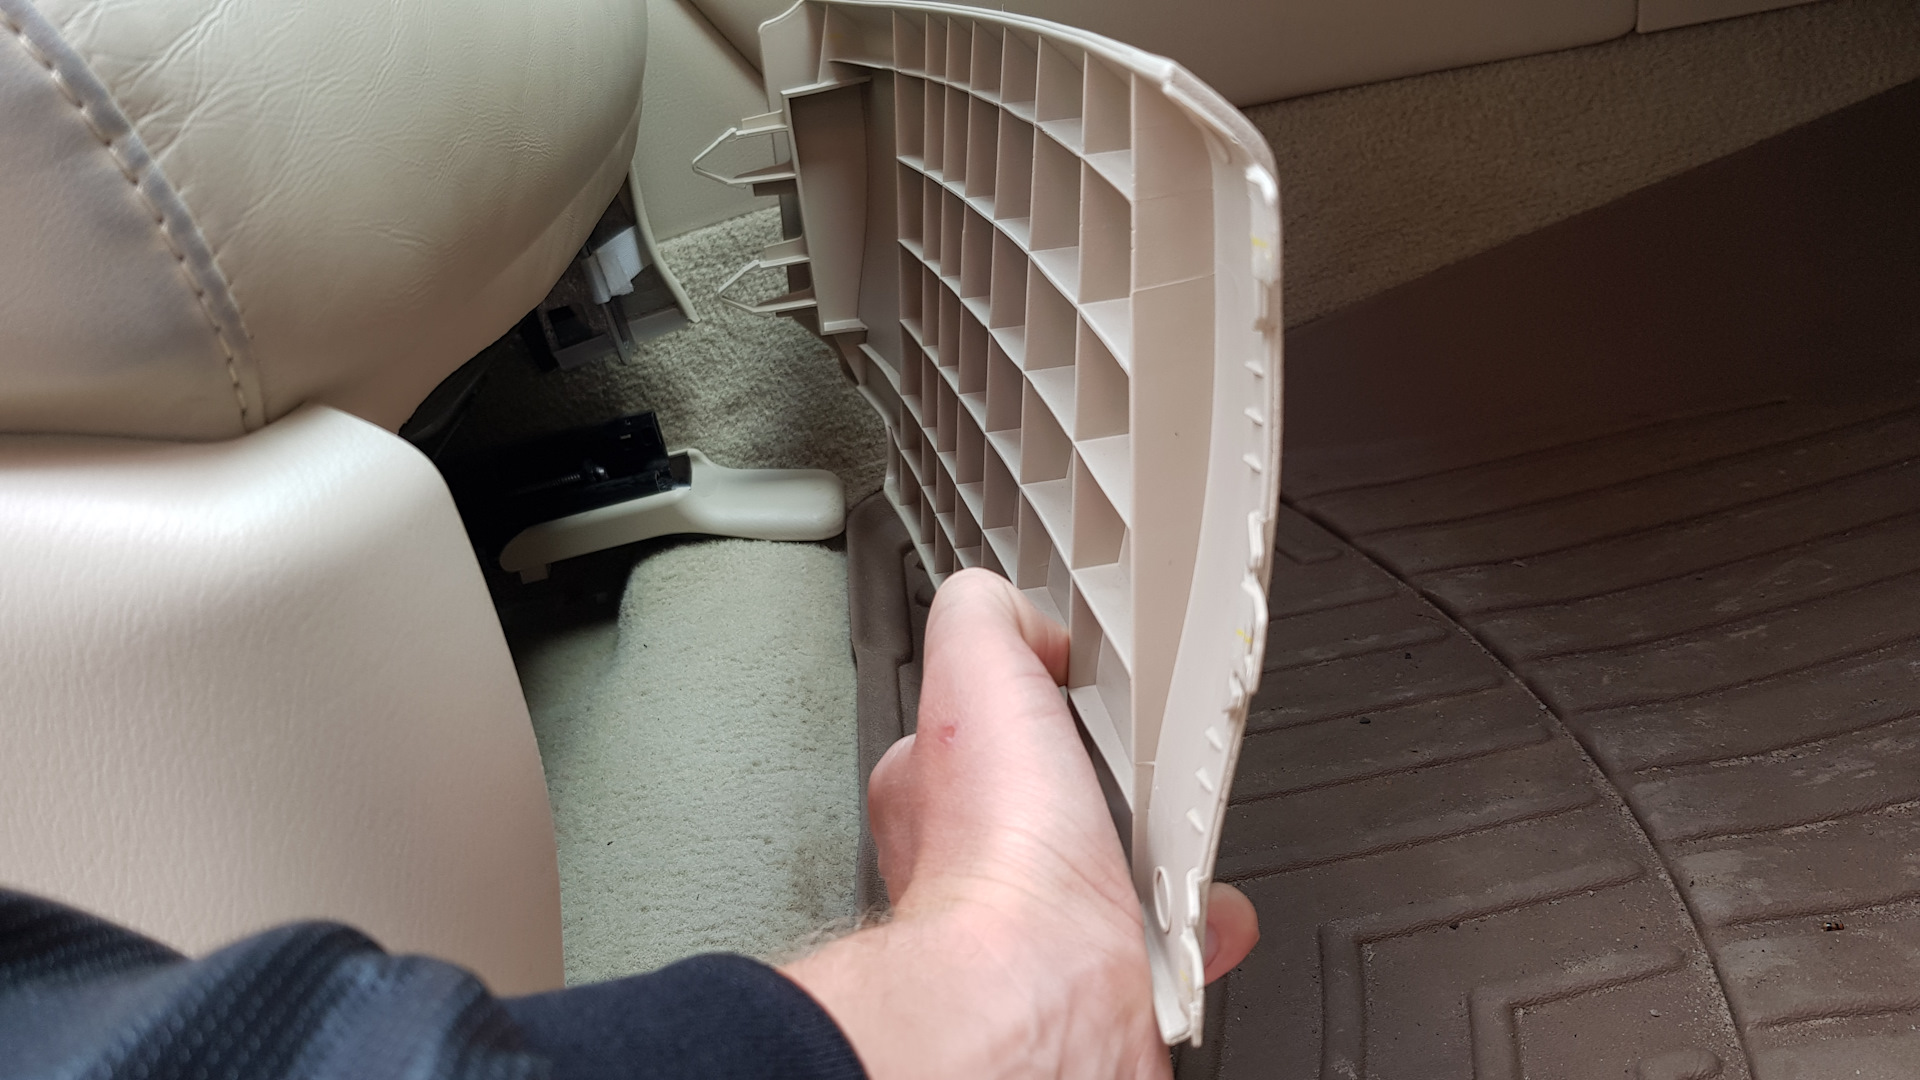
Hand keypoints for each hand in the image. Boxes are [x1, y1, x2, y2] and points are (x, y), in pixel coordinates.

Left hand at [782, 569, 1257, 1078]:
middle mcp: (979, 870)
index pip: (981, 730)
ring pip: (1117, 872)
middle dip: (1114, 786)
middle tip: (1146, 769)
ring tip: (1187, 831)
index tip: (1078, 695)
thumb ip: (986, 617)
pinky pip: (1169, 943)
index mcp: (937, 798)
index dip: (1032, 703)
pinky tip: (1209, 908)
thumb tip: (1025, 619)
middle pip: (1058, 802)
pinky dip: (1203, 922)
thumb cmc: (997, 847)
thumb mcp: (974, 665)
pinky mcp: (1106, 982)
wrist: (1044, 984)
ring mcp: (1041, 931)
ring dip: (1167, 852)